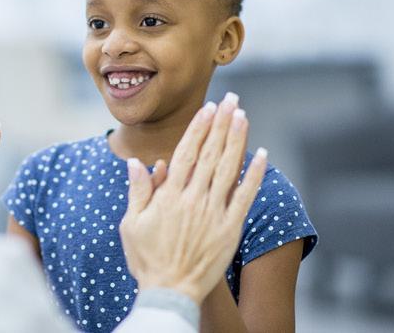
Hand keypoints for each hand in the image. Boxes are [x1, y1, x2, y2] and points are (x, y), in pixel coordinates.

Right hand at [118, 92, 267, 303]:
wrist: (170, 293)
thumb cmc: (147, 260)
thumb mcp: (131, 225)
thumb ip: (138, 192)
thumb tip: (137, 162)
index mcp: (169, 196)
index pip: (187, 153)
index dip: (199, 128)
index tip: (208, 108)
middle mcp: (193, 199)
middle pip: (211, 153)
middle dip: (222, 123)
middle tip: (231, 99)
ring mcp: (214, 213)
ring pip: (229, 168)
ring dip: (238, 139)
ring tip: (243, 116)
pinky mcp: (230, 228)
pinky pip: (246, 196)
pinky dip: (255, 174)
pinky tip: (262, 154)